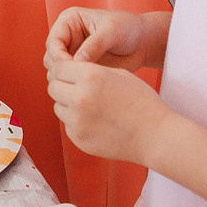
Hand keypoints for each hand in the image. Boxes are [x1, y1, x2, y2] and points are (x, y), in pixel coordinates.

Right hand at [43, 7, 161, 73]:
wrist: (142, 42)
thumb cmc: (128, 28)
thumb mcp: (112, 32)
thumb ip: (95, 44)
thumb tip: (78, 61)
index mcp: (69, 21)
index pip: (53, 41)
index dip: (59, 56)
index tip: (73, 68)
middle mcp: (66, 37)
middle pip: (51, 57)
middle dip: (61, 70)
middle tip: (78, 80)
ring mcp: (72, 53)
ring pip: (57, 71)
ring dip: (67, 79)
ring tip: (85, 84)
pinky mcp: (79, 67)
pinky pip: (69, 79)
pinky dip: (74, 84)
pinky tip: (88, 88)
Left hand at [44, 57, 170, 165]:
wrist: (154, 135)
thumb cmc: (142, 102)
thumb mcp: (118, 74)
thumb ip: (91, 71)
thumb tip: (69, 71)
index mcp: (90, 76)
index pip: (58, 67)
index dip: (63, 69)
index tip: (70, 72)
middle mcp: (79, 98)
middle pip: (52, 87)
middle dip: (62, 85)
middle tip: (78, 88)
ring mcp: (77, 121)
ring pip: (57, 106)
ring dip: (67, 104)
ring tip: (91, 106)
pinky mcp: (78, 138)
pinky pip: (67, 125)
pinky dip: (76, 121)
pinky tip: (96, 121)